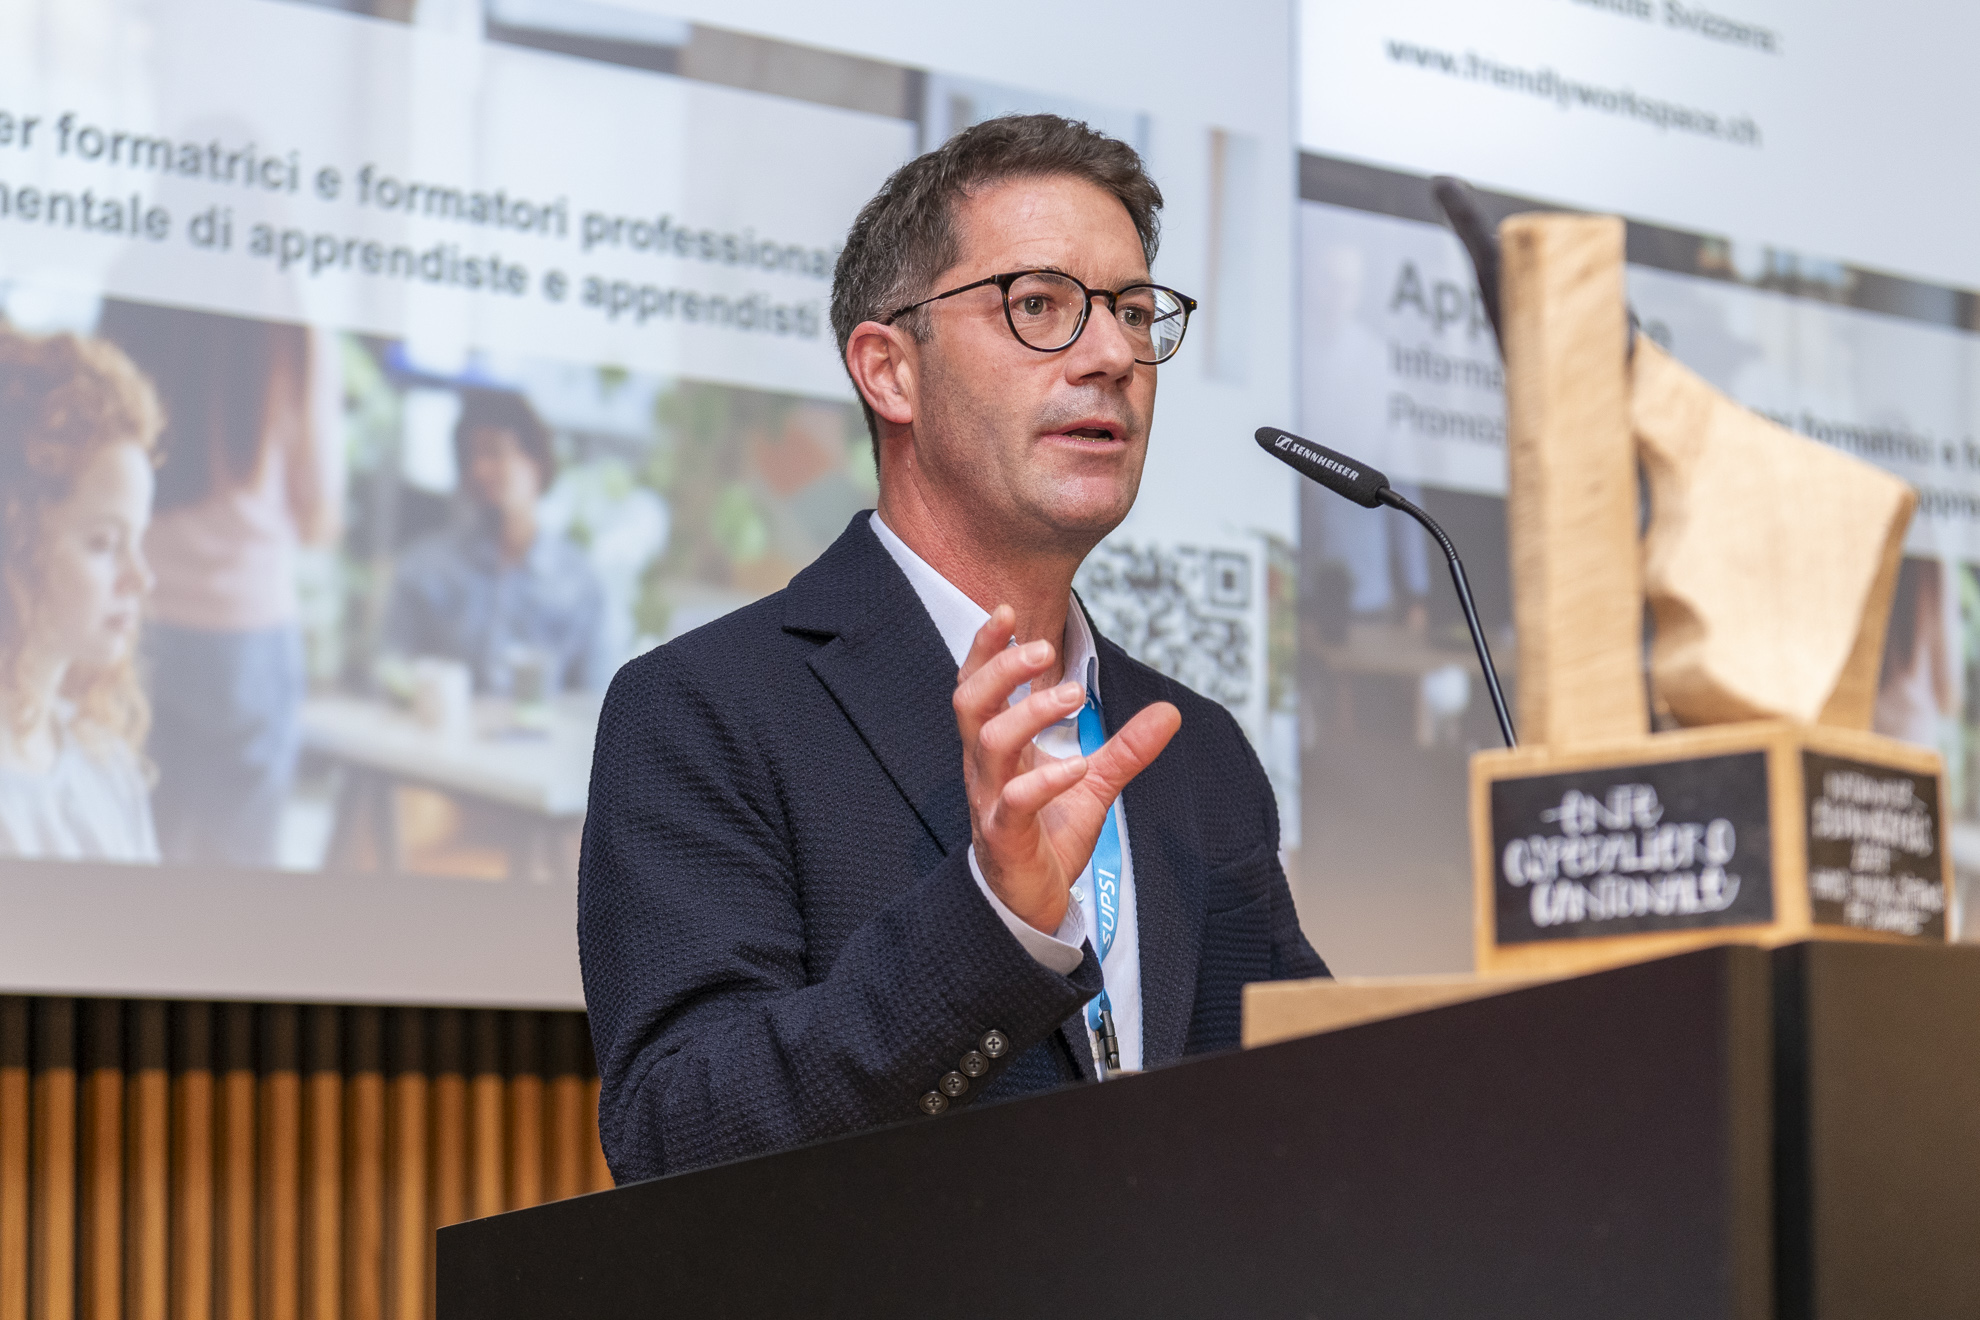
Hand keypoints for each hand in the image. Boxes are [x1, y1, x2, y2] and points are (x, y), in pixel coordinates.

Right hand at [954, 605, 1180, 932]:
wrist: (1031, 903)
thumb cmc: (1048, 836)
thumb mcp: (1095, 783)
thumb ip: (1126, 748)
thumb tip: (1170, 712)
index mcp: (995, 748)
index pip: (977, 687)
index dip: (985, 649)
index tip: (1007, 611)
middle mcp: (984, 767)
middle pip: (970, 704)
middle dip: (1001, 670)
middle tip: (1042, 648)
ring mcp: (990, 800)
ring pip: (990, 744)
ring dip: (1029, 713)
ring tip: (1072, 695)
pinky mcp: (1005, 836)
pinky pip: (1016, 802)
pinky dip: (1048, 780)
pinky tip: (1079, 765)